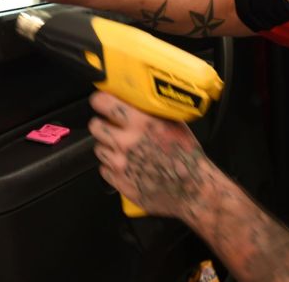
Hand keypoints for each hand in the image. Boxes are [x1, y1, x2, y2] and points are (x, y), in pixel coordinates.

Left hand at [88, 91, 209, 219]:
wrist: (193, 189)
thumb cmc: (186, 155)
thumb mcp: (174, 124)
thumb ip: (151, 113)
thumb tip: (136, 102)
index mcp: (141, 123)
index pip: (105, 104)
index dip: (100, 101)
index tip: (100, 101)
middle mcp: (126, 142)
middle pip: (95, 126)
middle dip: (101, 124)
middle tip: (109, 125)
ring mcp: (121, 164)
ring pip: (99, 148)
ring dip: (108, 147)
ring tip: (122, 149)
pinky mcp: (120, 183)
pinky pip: (105, 170)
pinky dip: (112, 167)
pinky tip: (127, 166)